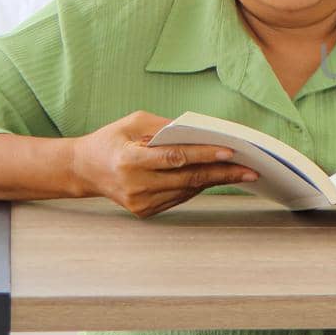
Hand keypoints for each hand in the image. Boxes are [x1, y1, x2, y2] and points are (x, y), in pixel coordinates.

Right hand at [70, 110, 257, 217]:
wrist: (84, 169)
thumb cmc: (111, 140)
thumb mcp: (133, 122)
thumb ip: (165, 126)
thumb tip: (201, 132)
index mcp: (129, 161)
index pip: (175, 158)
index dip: (204, 155)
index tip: (230, 152)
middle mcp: (135, 186)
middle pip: (187, 178)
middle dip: (222, 173)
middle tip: (251, 169)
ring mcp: (140, 203)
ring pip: (187, 190)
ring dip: (215, 181)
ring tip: (241, 173)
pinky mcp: (145, 212)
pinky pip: (179, 197)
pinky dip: (198, 186)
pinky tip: (216, 178)